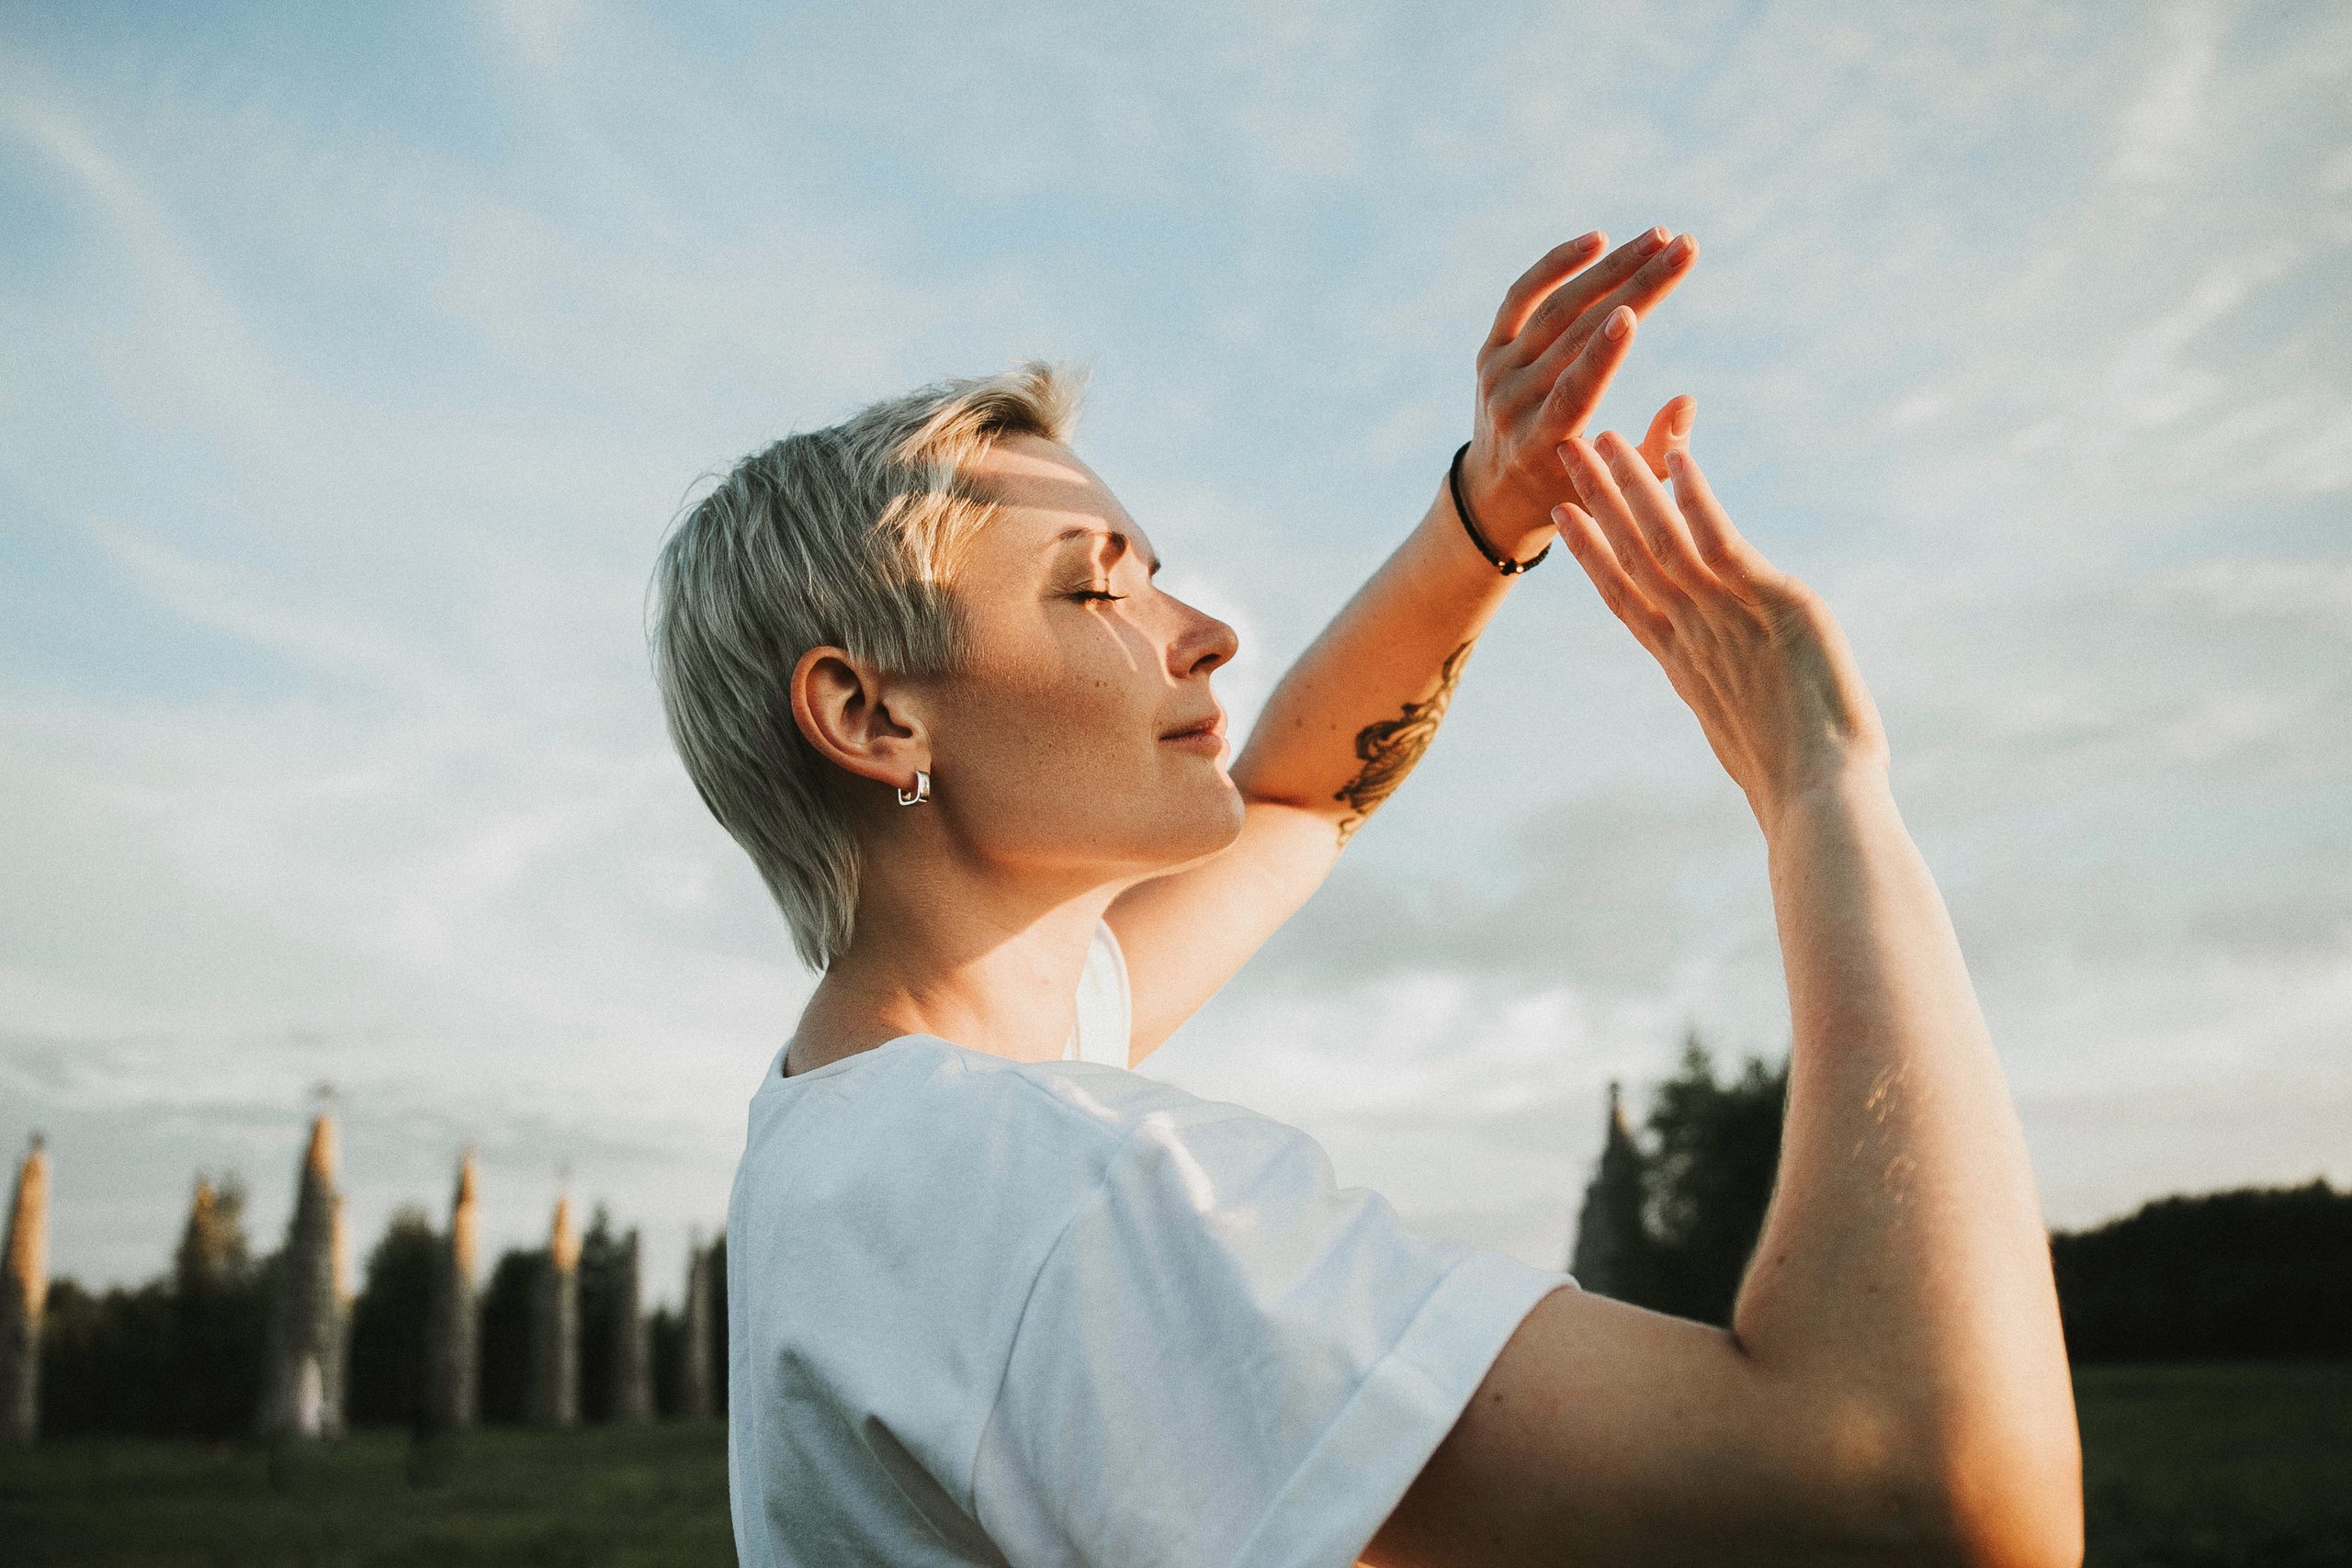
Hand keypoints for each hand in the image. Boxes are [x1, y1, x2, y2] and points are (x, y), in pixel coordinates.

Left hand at [1465, 229, 1698, 554]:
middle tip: (1683, 249)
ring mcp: (1497, 373)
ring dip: (1609, 268)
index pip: (1572, 390)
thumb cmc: (1575, 489)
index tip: (1631, 314)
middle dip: (1635, 287)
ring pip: (1555, 308)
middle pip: (1574, 335)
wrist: (1497, 494)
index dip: (1601, 353)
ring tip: (1659, 237)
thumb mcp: (1618, 487)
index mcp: (1541, 443)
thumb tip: (1687, 400)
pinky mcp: (1490, 350)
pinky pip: (1521, 297)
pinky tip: (1598, 241)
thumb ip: (1656, 450)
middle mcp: (1512, 404)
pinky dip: (1557, 266)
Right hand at [1552, 431, 1887, 823]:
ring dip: (1630, 485)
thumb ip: (1735, 701)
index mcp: (1684, 666)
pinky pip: (1722, 540)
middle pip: (1632, 555)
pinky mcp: (1771, 603)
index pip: (1625, 596)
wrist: (1819, 801)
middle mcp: (1693, 635)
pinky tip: (1678, 458)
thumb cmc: (1799, 790)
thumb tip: (1746, 710)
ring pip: (1664, 539)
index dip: (1592, 552)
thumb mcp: (1750, 737)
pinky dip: (1696, 499)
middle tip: (1567, 451)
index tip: (1563, 515)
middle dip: (1598, 500)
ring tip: (1602, 438)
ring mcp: (1726, 618)